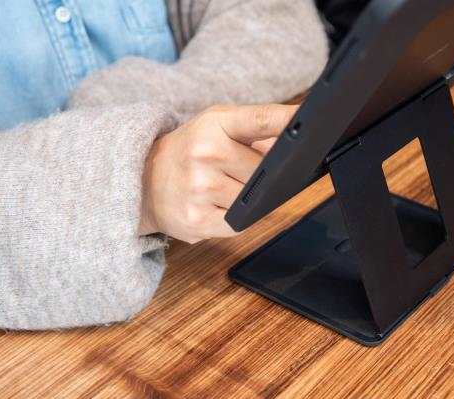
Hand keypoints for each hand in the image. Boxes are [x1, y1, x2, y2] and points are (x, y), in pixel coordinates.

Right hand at [139, 104, 297, 242]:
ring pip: (254, 200)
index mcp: (214, 124)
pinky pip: (240, 223)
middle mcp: (205, 153)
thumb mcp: (217, 126)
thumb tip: (298, 143)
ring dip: (249, 198)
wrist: (144, 180)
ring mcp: (200, 188)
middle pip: (266, 171)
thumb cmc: (189, 150)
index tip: (309, 119)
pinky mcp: (198, 220)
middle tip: (238, 169)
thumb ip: (257, 129)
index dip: (289, 121)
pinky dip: (237, 217)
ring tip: (222, 186)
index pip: (261, 120)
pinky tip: (217, 204)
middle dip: (262, 174)